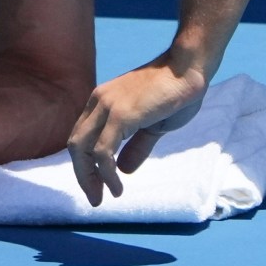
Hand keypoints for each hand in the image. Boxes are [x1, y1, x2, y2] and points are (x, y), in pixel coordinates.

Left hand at [66, 59, 207, 206]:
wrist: (189, 68)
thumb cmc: (176, 92)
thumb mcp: (154, 126)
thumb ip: (137, 146)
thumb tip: (123, 171)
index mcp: (102, 101)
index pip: (83, 137)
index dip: (86, 163)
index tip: (98, 184)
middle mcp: (99, 101)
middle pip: (77, 145)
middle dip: (83, 175)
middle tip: (95, 198)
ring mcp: (108, 106)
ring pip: (84, 150)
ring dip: (90, 178)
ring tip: (104, 196)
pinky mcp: (121, 115)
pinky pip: (103, 152)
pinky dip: (105, 173)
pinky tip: (116, 186)